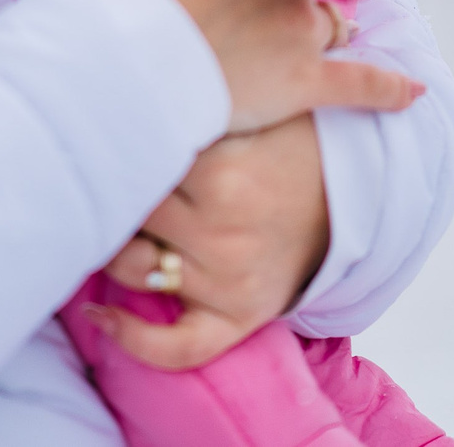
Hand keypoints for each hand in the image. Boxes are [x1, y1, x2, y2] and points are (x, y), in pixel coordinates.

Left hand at [89, 115, 328, 369]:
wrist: (353, 191)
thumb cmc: (289, 143)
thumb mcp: (245, 113)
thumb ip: (187, 110)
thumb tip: (114, 106)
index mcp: (221, 174)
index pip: (135, 162)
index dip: (116, 148)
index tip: (104, 138)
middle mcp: (222, 232)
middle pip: (129, 214)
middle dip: (114, 192)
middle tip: (107, 175)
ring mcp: (230, 281)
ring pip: (135, 270)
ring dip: (113, 249)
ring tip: (106, 225)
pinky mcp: (240, 317)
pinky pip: (178, 347)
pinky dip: (133, 339)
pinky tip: (100, 314)